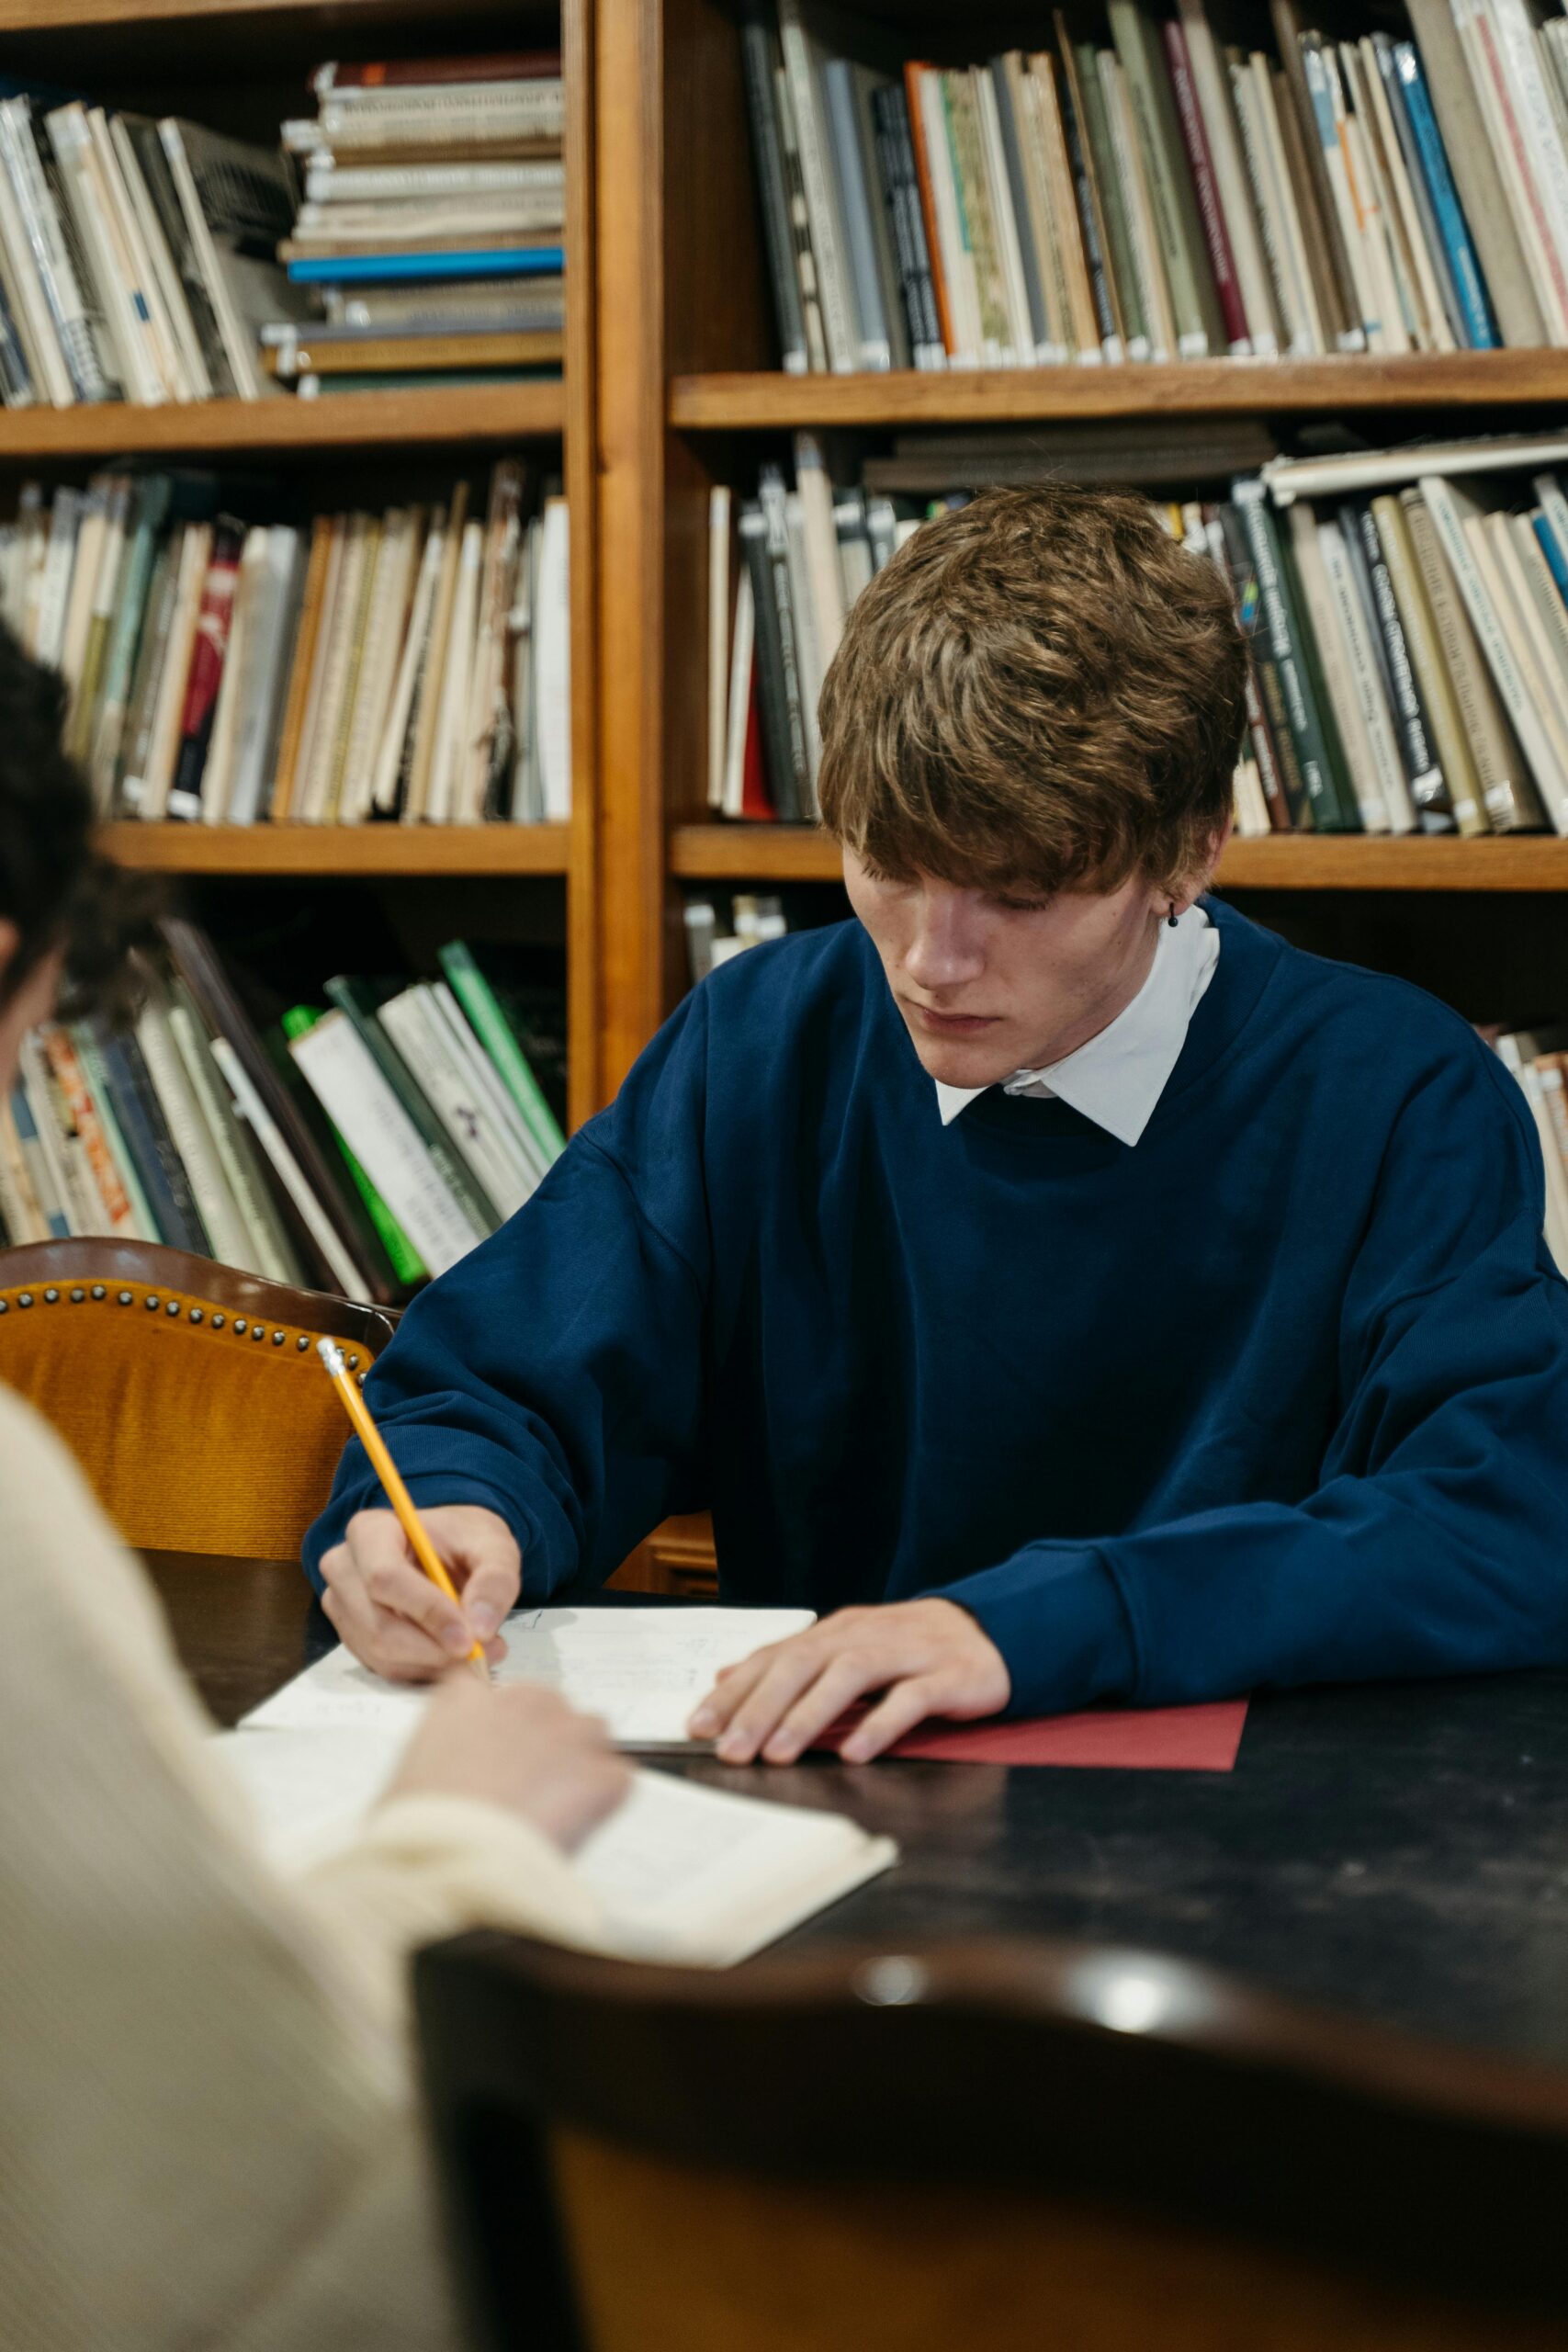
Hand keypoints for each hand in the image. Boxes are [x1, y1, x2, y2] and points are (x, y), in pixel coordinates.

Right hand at [318, 1504, 521, 1683]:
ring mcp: (343, 1607)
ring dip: (433, 1664)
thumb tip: (480, 1627)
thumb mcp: (494, 1545)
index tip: (468, 1637)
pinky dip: (424, 1670)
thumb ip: (495, 1579)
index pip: (385, 1577)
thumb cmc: (464, 1541)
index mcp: (370, 1530)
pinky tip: (454, 1657)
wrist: (449, 1553)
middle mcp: (344, 1568)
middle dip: (433, 1649)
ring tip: (478, 1652)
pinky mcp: (353, 1637)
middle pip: (379, 1625)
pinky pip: (384, 1668)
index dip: (427, 1612)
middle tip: (483, 1652)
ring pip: (381, 1653)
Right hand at [387, 1674, 630, 1850]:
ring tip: (555, 1811)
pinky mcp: (602, 1771)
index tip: (498, 1761)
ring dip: (580, 1765)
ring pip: (592, 1735)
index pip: (495, 1695)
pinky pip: (616, 1780)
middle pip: (552, 1709)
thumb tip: (468, 1780)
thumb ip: (447, 1758)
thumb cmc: (418, 1830)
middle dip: (546, 1745)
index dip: (502, 1731)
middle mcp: (522, 1701)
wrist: (451, 1858)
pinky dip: (602, 1806)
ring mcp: (568, 1732)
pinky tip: (571, 1831)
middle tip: (529, 1794)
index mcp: (466, 1698)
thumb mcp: (412, 1777)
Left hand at [687, 1598, 1010, 1764]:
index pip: (774, 1657)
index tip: (697, 1726)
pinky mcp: (947, 1676)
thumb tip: (726, 1677)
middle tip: (730, 1750)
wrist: (990, 1633)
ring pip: (849, 1675)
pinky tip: (856, 1751)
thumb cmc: (908, 1650)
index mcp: (835, 1632)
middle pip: (803, 1664)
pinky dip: (880, 1723)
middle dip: (761, 1707)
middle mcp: (864, 1635)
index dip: (734, 1691)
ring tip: (778, 1753)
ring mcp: (907, 1653)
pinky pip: (910, 1698)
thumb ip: (789, 1664)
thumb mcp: (845, 1650)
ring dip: (809, 1715)